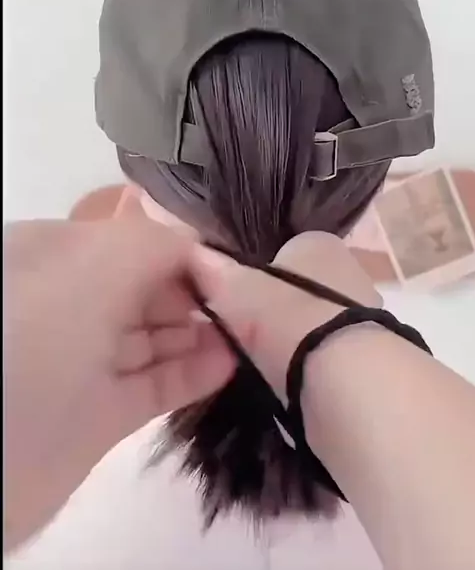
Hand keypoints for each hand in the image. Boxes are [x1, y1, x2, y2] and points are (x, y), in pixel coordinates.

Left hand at [4, 219, 234, 549]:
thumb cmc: (44, 330)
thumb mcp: (100, 263)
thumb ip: (157, 243)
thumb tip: (197, 247)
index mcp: (53, 258)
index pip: (128, 242)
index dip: (177, 251)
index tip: (224, 264)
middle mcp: (66, 305)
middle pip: (143, 289)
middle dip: (193, 292)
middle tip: (246, 302)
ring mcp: (80, 361)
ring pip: (150, 338)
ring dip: (199, 334)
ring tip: (249, 332)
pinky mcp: (97, 414)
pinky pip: (151, 384)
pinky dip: (189, 374)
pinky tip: (228, 364)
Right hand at [204, 232, 382, 401]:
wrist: (346, 376)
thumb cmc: (286, 316)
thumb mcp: (235, 289)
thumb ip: (214, 273)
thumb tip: (193, 257)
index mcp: (320, 244)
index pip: (284, 252)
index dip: (257, 275)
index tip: (233, 300)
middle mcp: (350, 272)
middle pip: (301, 290)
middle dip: (278, 311)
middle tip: (243, 337)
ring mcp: (366, 317)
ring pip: (317, 326)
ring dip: (296, 343)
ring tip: (262, 367)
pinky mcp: (372, 359)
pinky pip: (329, 359)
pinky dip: (311, 370)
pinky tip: (289, 386)